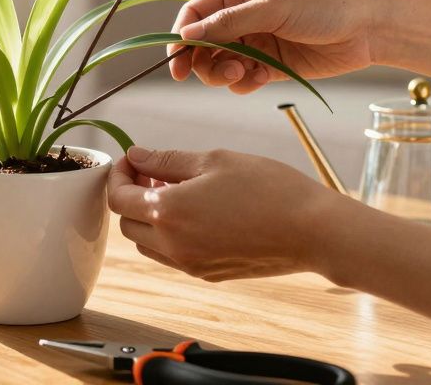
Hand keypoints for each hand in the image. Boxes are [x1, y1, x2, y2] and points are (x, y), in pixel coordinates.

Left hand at [107, 146, 343, 281]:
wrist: (312, 230)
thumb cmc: (268, 188)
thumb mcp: (214, 160)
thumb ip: (167, 160)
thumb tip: (136, 156)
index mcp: (167, 212)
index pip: (118, 198)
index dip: (119, 175)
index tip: (133, 160)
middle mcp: (171, 244)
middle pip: (127, 223)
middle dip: (132, 196)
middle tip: (155, 172)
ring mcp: (189, 264)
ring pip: (146, 244)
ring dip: (149, 218)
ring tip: (178, 191)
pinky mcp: (208, 274)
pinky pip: (172, 256)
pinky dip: (170, 235)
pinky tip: (196, 212)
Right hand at [168, 0, 383, 92]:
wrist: (368, 29)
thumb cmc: (325, 5)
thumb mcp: (273, 8)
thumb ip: (228, 23)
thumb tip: (187, 33)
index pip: (194, 13)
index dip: (180, 36)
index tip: (176, 62)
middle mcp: (242, 16)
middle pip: (201, 44)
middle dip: (204, 61)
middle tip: (223, 72)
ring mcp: (255, 42)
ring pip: (218, 65)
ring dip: (224, 75)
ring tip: (244, 75)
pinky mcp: (270, 66)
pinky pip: (242, 80)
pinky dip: (244, 84)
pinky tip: (263, 79)